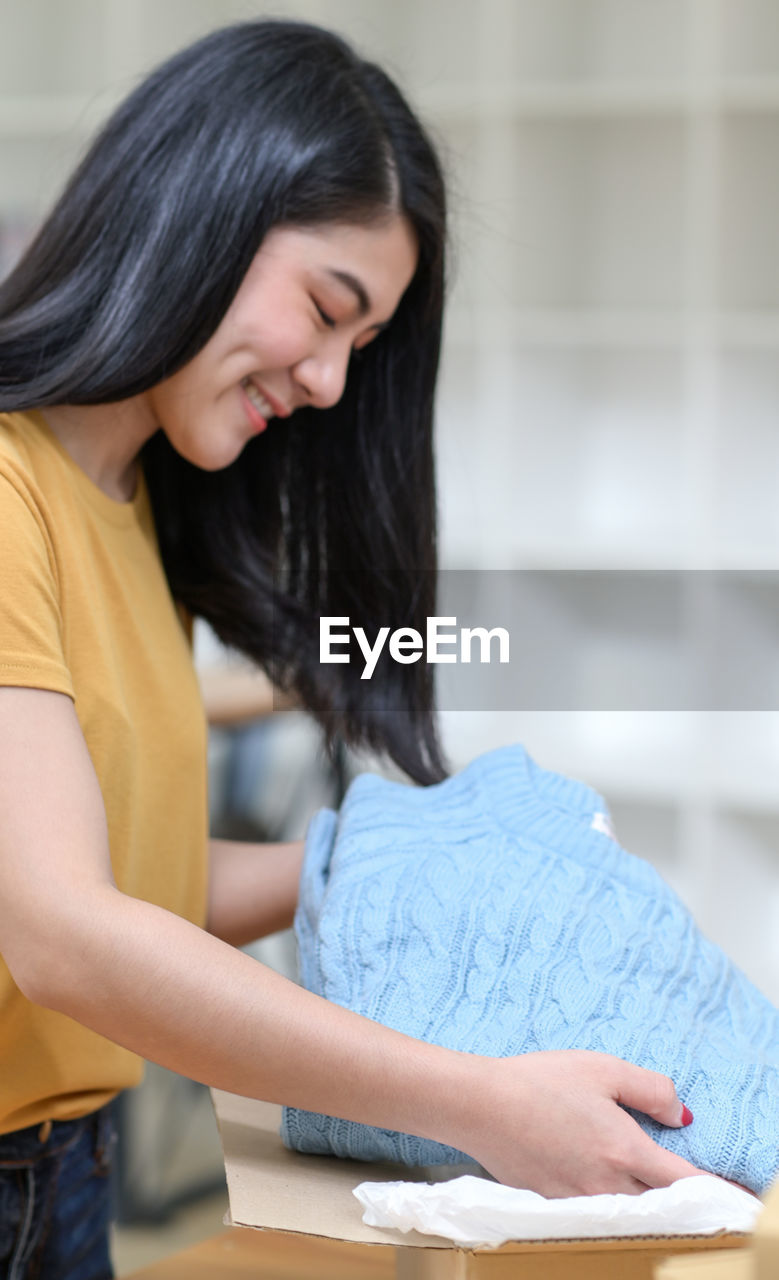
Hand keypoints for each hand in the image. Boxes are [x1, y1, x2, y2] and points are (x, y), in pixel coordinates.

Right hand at [452, 1050, 704, 1195]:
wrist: (480, 1105)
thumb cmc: (540, 1080)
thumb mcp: (602, 1068)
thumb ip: (650, 1090)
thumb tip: (681, 1114)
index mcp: (624, 1151)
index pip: (685, 1182)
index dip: (714, 1189)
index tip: (732, 1191)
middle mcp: (607, 1185)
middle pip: (660, 1204)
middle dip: (680, 1197)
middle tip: (685, 1181)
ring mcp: (579, 1200)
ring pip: (628, 1210)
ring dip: (644, 1200)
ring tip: (643, 1178)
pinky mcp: (554, 1203)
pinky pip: (595, 1209)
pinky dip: (609, 1199)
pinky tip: (598, 1176)